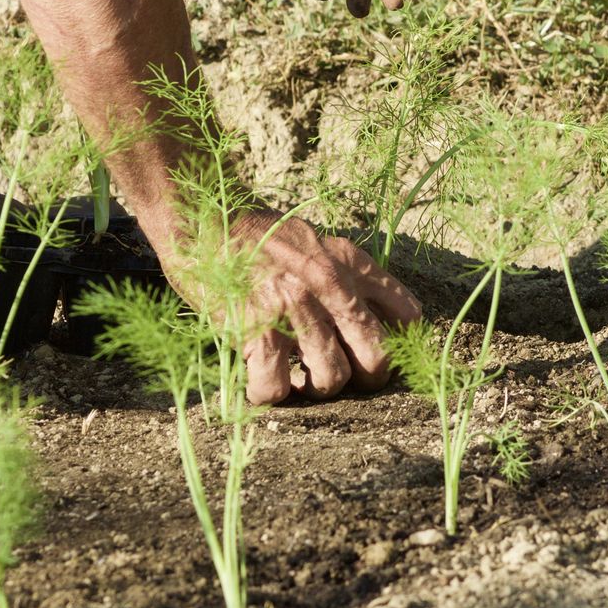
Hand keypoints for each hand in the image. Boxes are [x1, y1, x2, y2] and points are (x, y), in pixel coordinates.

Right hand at [231, 211, 421, 404]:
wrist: (200, 215)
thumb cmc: (253, 233)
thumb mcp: (314, 240)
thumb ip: (344, 273)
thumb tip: (366, 314)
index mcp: (350, 262)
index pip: (406, 316)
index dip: (395, 345)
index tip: (370, 353)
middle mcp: (330, 284)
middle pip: (377, 358)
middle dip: (362, 379)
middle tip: (337, 373)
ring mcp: (294, 308)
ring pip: (331, 378)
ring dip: (312, 388)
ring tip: (295, 377)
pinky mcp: (255, 328)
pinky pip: (275, 388)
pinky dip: (268, 393)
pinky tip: (261, 379)